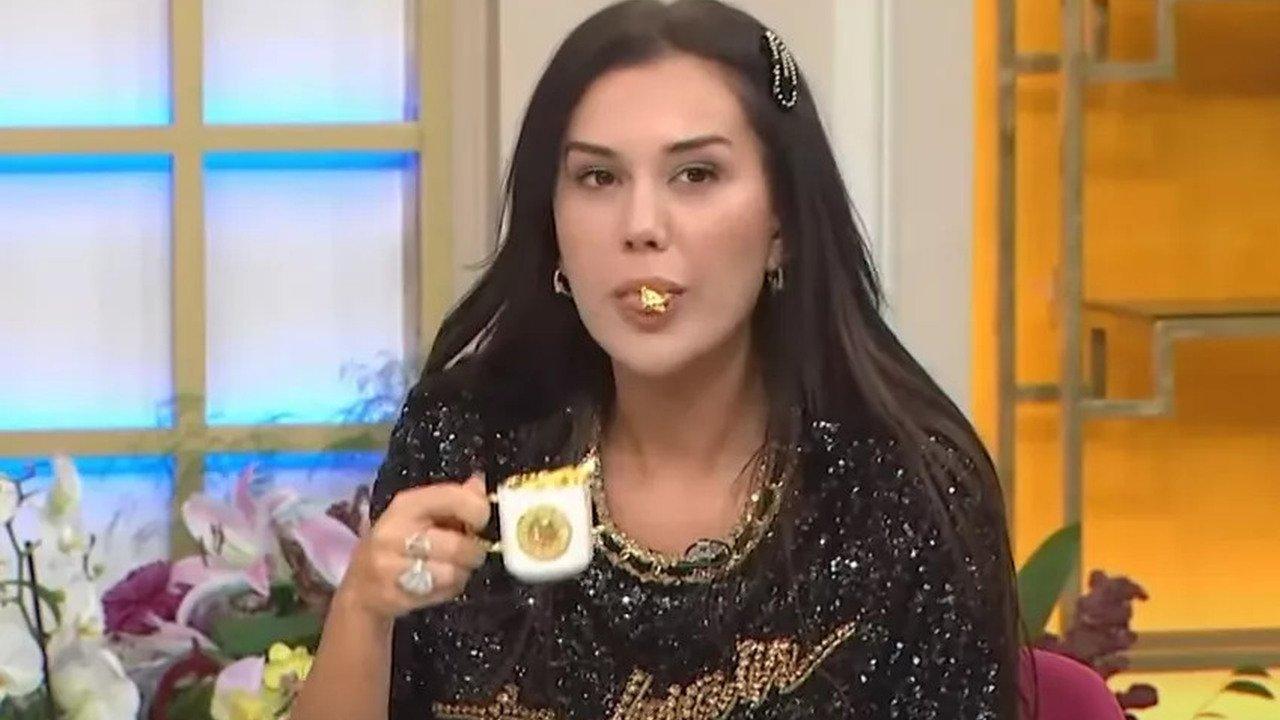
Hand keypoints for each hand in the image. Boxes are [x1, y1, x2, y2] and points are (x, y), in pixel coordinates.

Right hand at [336, 473, 491, 621]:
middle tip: (468, 553)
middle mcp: (396, 532)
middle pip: (458, 545)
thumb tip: (480, 485)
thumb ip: (453, 499)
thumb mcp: (420, 514)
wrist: (362, 589)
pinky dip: (450, 589)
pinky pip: (443, 592)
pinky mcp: (395, 595)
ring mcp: (392, 566)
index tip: (478, 522)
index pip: (453, 498)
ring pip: (454, 573)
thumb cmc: (398, 544)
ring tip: (452, 568)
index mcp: (406, 504)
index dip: (478, 511)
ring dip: (462, 573)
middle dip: (473, 552)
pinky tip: (439, 584)